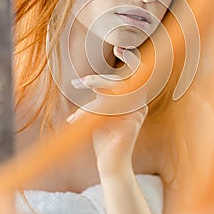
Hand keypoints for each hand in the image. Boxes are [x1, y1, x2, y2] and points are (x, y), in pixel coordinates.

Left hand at [67, 46, 147, 175]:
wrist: (111, 165)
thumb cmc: (105, 138)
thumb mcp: (102, 114)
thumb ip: (102, 97)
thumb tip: (90, 81)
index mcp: (136, 100)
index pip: (137, 74)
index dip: (131, 59)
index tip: (119, 48)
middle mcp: (140, 104)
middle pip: (123, 82)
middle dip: (101, 80)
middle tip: (83, 82)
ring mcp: (136, 114)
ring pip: (113, 96)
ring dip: (93, 96)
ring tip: (77, 95)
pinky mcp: (129, 124)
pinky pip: (106, 112)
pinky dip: (87, 114)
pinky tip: (73, 121)